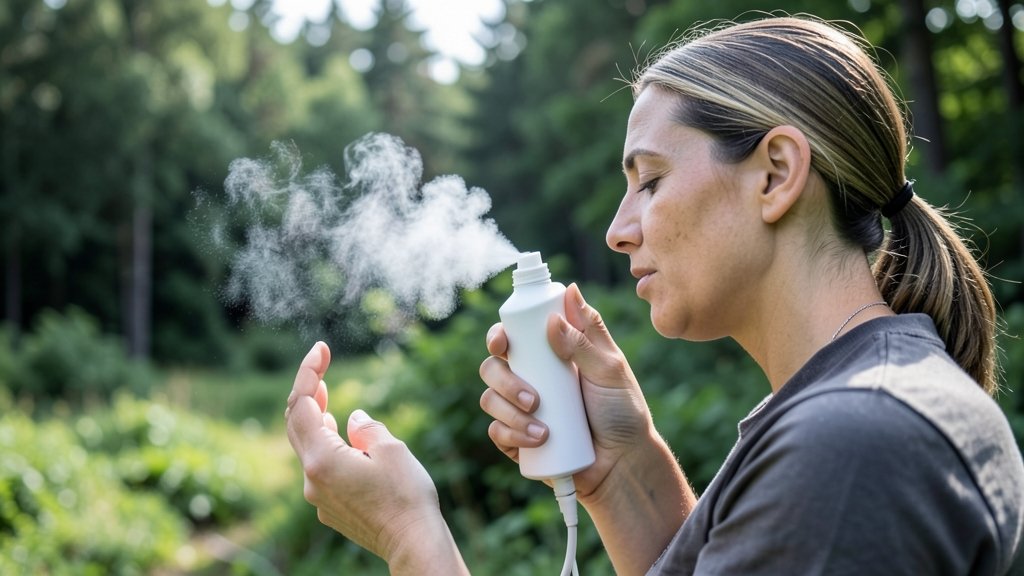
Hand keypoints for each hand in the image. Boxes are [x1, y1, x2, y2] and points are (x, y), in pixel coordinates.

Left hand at [286, 342, 463, 571]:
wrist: (413, 545)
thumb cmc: (407, 496)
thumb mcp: (392, 449)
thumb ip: (367, 428)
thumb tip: (353, 420)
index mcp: (322, 459)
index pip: (302, 405)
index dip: (309, 373)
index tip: (320, 349)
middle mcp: (312, 479)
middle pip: (297, 425)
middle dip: (308, 393)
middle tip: (320, 366)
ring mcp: (319, 496)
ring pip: (308, 448)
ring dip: (316, 419)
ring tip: (325, 396)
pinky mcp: (331, 508)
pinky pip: (322, 469)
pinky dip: (328, 445)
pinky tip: (343, 439)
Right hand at [479, 283, 654, 501]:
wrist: (624, 463)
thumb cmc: (623, 411)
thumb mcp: (611, 369)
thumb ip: (588, 335)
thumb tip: (569, 292)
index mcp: (549, 354)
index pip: (513, 336)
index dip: (499, 334)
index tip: (502, 342)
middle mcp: (529, 377)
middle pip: (492, 366)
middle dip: (504, 381)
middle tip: (532, 398)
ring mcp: (520, 409)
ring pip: (489, 399)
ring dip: (509, 413)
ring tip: (542, 429)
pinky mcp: (517, 438)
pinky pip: (496, 431)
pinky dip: (511, 434)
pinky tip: (536, 440)